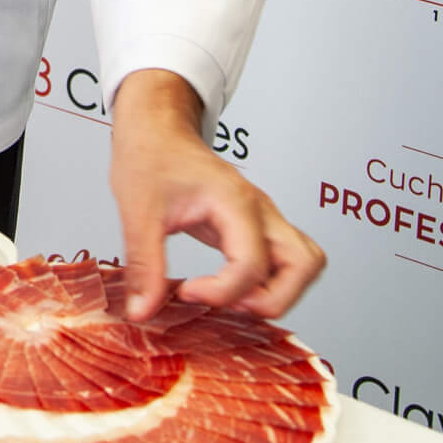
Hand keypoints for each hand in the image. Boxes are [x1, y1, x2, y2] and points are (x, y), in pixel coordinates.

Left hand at [109, 68, 324, 321]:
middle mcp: (259, 209)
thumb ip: (144, 266)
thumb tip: (142, 311)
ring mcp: (262, 217)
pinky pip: (284, 261)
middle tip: (229, 304)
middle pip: (304, 264)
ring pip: (305, 262)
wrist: (155, 130)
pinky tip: (232, 287)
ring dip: (280, 292)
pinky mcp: (255, 225)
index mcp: (235, 201)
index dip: (222, 292)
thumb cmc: (150, 156)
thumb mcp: (137, 213)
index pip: (253, 264)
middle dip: (272, 299)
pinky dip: (270, 282)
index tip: (187, 292)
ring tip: (236, 298)